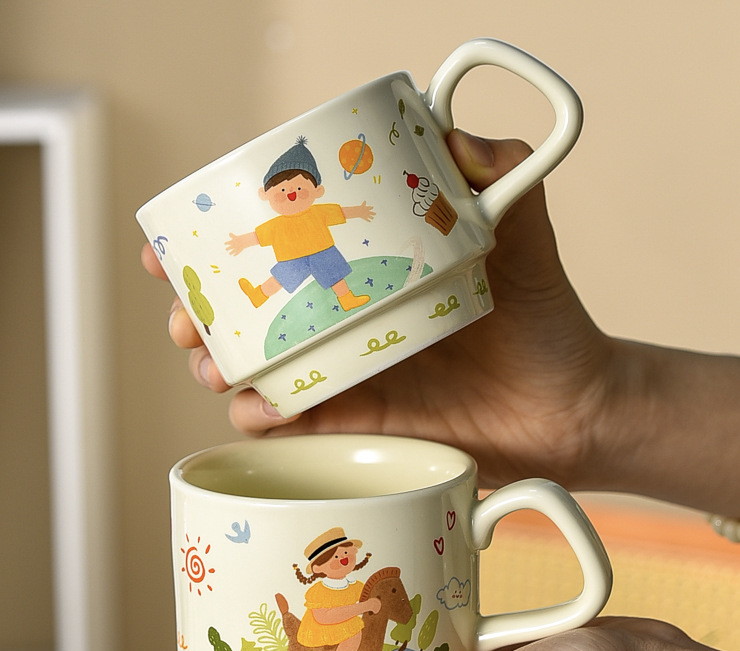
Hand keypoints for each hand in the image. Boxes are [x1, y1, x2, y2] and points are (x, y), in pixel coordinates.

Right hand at [147, 130, 612, 490]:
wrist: (566, 404)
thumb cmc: (542, 318)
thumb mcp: (521, 232)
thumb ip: (497, 173)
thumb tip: (451, 133)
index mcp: (357, 270)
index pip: (271, 248)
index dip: (210, 245)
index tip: (173, 241)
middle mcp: (338, 319)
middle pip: (238, 314)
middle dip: (192, 312)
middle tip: (186, 314)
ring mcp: (341, 374)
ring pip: (247, 371)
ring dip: (213, 366)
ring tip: (214, 363)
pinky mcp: (353, 426)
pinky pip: (288, 428)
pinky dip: (261, 419)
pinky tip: (262, 406)